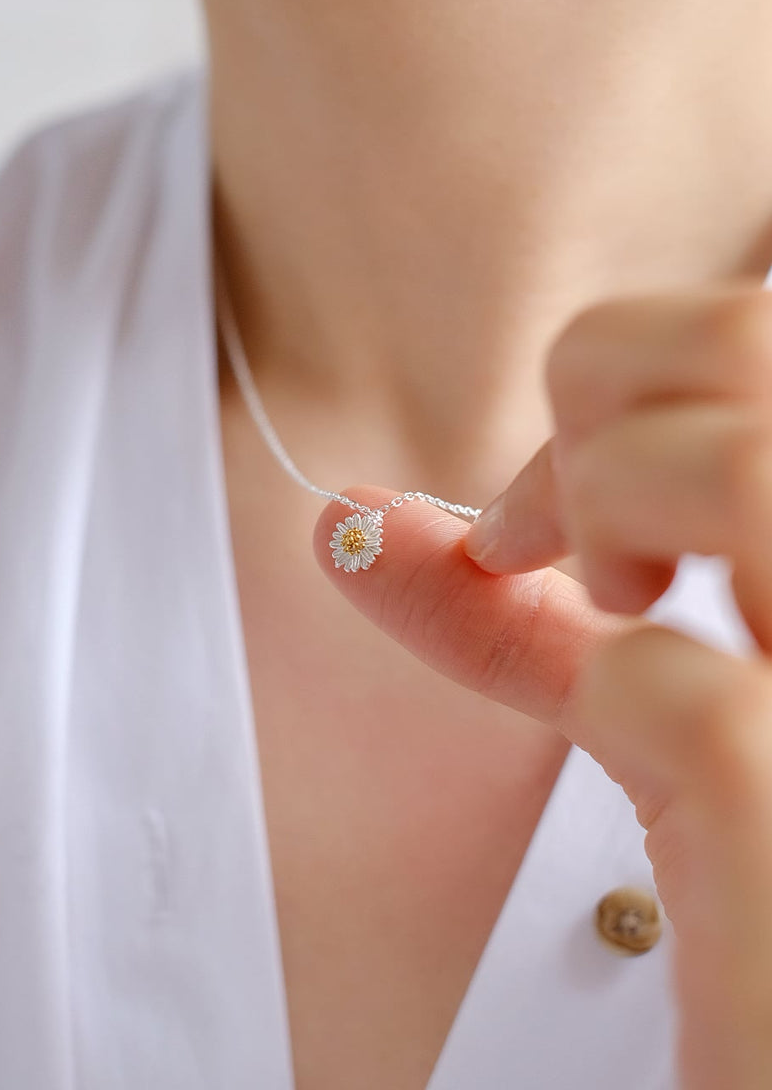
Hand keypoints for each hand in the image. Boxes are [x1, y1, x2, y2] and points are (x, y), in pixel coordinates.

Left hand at [313, 282, 771, 1089]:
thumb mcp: (677, 724)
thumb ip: (539, 618)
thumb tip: (358, 526)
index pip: (764, 322)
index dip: (640, 358)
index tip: (544, 502)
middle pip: (749, 338)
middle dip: (601, 407)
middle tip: (553, 540)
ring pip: (737, 461)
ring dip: (611, 505)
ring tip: (616, 603)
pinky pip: (673, 685)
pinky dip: (605, 691)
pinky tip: (663, 766)